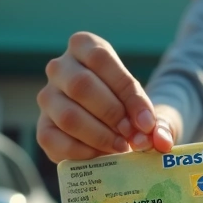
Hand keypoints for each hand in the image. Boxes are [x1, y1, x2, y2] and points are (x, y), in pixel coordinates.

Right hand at [37, 32, 175, 162]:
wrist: (111, 123)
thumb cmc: (126, 106)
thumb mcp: (143, 104)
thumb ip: (157, 121)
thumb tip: (160, 140)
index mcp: (82, 46)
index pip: (101, 59)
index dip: (126, 92)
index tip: (146, 121)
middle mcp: (59, 67)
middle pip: (81, 85)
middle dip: (112, 114)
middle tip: (132, 135)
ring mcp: (47, 97)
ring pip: (68, 116)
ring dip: (99, 136)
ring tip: (121, 147)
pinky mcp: (42, 127)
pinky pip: (55, 140)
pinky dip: (82, 152)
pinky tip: (102, 156)